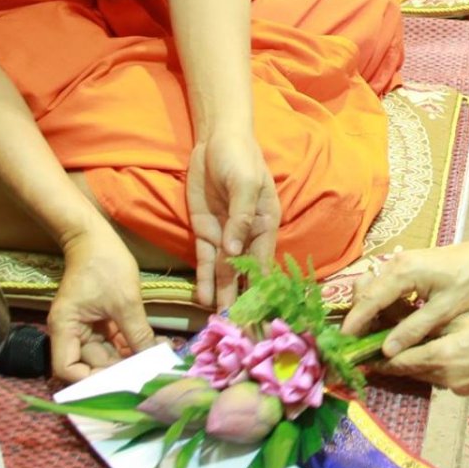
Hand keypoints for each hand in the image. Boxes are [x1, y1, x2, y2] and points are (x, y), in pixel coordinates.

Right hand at [48, 229, 157, 382]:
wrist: (96, 236)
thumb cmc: (105, 264)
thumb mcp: (125, 301)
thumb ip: (136, 334)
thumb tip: (152, 361)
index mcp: (65, 328)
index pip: (67, 369)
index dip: (90, 380)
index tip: (120, 380)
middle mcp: (71, 332)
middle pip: (90, 364)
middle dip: (119, 370)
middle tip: (149, 374)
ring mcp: (85, 327)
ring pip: (105, 354)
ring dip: (129, 358)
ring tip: (158, 359)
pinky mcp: (98, 320)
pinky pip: (113, 340)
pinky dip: (131, 344)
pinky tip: (155, 346)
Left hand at [185, 128, 279, 310]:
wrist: (216, 140)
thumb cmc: (240, 158)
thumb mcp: (246, 182)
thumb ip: (242, 217)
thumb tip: (236, 250)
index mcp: (265, 225)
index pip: (264, 263)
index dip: (261, 288)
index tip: (259, 312)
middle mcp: (247, 237)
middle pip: (244, 273)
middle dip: (240, 299)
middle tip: (236, 327)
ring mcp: (225, 236)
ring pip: (225, 272)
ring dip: (222, 295)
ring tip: (217, 321)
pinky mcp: (205, 233)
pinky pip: (205, 261)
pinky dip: (205, 279)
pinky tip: (203, 298)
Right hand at [342, 241, 468, 353]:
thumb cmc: (468, 281)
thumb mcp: (443, 310)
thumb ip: (413, 330)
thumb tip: (386, 350)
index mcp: (403, 272)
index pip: (370, 300)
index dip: (355, 323)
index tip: (343, 343)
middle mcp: (395, 263)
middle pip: (365, 292)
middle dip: (359, 318)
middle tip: (358, 344)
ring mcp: (398, 261)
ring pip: (371, 287)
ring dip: (368, 310)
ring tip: (371, 335)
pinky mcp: (403, 264)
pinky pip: (382, 284)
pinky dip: (379, 302)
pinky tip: (386, 320)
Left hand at [377, 312, 468, 395]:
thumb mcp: (461, 321)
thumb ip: (430, 326)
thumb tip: (401, 322)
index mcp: (439, 356)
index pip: (397, 361)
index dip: (377, 359)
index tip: (360, 354)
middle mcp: (441, 376)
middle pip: (407, 370)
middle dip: (393, 360)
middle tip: (377, 348)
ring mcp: (452, 387)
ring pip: (422, 375)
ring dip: (412, 365)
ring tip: (404, 350)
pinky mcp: (462, 391)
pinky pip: (439, 378)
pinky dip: (432, 368)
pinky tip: (438, 355)